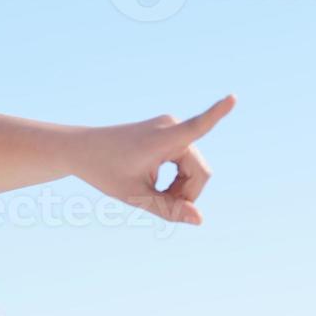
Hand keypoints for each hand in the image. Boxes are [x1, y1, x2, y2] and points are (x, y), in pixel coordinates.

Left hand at [74, 95, 235, 223]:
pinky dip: (175, 179)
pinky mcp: (169, 132)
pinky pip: (185, 162)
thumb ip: (167, 209)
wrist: (81, 149)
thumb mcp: (133, 195)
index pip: (196, 126)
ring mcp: (171, 127)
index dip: (217, 114)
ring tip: (154, 197)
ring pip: (194, 169)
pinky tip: (157, 187)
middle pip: (199, 172)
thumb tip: (200, 219)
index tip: (234, 97)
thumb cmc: (103, 171)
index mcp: (162, 138)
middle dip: (185, 194)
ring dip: (180, 189)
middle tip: (158, 206)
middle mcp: (171, 126)